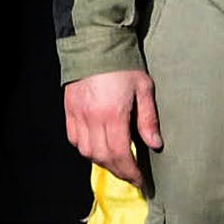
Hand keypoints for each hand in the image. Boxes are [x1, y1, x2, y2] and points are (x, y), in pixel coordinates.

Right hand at [64, 70, 160, 191]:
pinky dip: (85, 148)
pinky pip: (73, 138)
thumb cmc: (124, 65)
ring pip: (86, 151)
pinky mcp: (69, 109)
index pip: (121, 155)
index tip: (141, 180)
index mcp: (113, 115)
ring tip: (115, 162)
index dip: (131, 172)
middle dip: (118, 171)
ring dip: (101, 161)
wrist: (95, 42)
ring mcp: (78, 114)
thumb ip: (148, 119)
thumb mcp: (144, 89)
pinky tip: (96, 147)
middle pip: (103, 157)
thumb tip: (155, 144)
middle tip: (131, 175)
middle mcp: (92, 118)